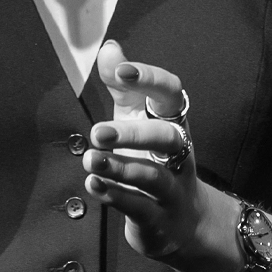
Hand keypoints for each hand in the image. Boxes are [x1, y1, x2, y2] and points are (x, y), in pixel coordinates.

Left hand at [85, 39, 213, 260]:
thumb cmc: (154, 160)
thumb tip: (109, 48)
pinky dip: (116, 196)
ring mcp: (172, 189)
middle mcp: (178, 154)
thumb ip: (123, 87)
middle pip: (166, 138)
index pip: (171, 94)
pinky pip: (140, 207)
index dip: (150, 79)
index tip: (122, 71)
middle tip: (98, 132)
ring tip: (90, 161)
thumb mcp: (138, 120)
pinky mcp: (158, 219)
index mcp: (172, 123)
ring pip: (153, 176)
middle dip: (133, 133)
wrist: (182, 224)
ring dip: (120, 167)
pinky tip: (94, 185)